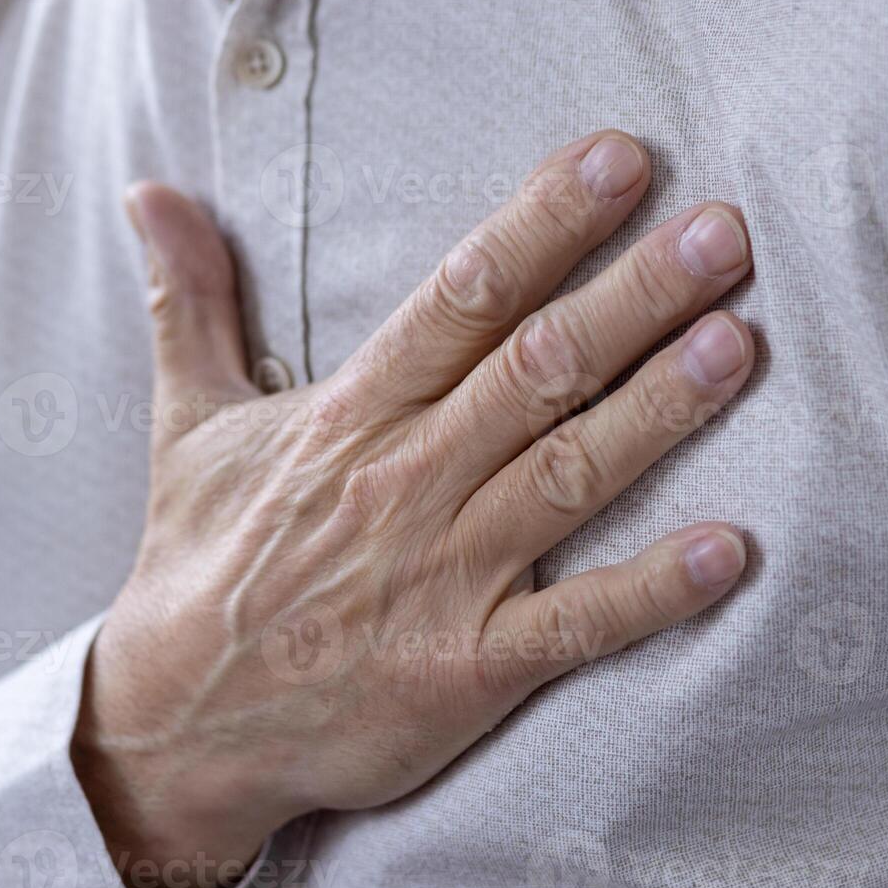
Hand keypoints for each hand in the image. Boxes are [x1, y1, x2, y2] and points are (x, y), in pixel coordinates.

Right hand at [73, 130, 755, 887]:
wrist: (176, 722)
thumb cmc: (198, 563)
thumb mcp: (186, 422)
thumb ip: (191, 302)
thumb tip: (150, 192)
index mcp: (350, 418)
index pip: (459, 300)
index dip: (542, 227)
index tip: (618, 164)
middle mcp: (404, 484)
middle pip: (534, 373)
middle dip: (633, 299)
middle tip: (723, 235)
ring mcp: (439, 579)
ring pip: (565, 479)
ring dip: (656, 413)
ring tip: (737, 345)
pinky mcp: (463, 672)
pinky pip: (571, 627)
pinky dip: (649, 592)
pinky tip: (728, 552)